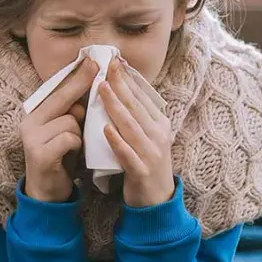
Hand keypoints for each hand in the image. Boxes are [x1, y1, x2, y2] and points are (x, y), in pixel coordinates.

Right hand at [20, 59, 98, 202]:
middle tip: (98, 66)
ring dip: (79, 133)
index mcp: (35, 115)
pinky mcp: (39, 153)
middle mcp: (29, 122)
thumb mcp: (66, 132)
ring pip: (70, 121)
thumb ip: (72, 113)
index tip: (92, 60)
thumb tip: (89, 87)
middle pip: (61, 98)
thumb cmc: (60, 158)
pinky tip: (70, 154)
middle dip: (81, 83)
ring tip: (73, 147)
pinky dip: (75, 145)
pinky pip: (68, 138)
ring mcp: (32, 137)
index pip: (57, 90)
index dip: (75, 75)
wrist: (47, 193)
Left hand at [99, 58, 173, 207]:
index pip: (142, 97)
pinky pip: (128, 154)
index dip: (128, 79)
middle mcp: (158, 136)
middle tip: (106, 67)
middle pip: (136, 107)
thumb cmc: (145, 162)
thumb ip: (135, 116)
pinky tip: (105, 130)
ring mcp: (151, 153)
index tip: (114, 62)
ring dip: (116, 106)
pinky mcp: (142, 171)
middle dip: (121, 86)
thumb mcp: (145, 136)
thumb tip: (120, 90)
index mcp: (159, 124)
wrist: (156, 200)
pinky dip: (117, 141)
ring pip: (131, 126)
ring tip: (102, 90)